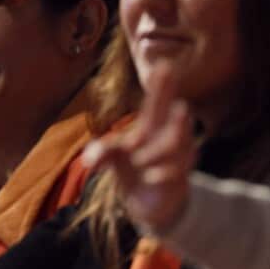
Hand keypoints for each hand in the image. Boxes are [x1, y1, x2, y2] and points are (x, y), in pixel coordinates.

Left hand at [82, 66, 196, 232]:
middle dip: (178, 117)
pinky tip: (151, 176)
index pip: (157, 103)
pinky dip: (162, 174)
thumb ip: (103, 152)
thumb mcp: (113, 156)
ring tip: (139, 159)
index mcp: (151, 126)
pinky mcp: (177, 180)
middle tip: (180, 107)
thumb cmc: (131, 168)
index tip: (165, 66)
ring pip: (176, 148)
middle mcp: (167, 138)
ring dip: (158, 153)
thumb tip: (89, 159)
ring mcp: (176, 158)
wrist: (147, 202)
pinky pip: (174, 174)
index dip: (162, 86)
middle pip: (176, 123)